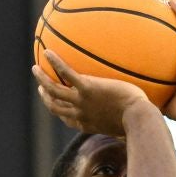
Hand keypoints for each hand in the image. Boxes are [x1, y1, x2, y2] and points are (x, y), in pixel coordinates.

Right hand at [33, 51, 152, 134]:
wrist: (139, 118)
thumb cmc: (140, 121)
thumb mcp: (130, 124)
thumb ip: (126, 119)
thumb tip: (136, 114)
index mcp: (88, 124)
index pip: (69, 119)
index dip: (60, 112)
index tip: (56, 104)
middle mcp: (80, 114)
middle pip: (55, 107)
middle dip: (46, 98)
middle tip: (41, 87)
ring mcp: (81, 102)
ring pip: (54, 91)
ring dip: (42, 80)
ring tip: (36, 68)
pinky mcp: (87, 88)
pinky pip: (66, 74)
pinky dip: (55, 63)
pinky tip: (48, 52)